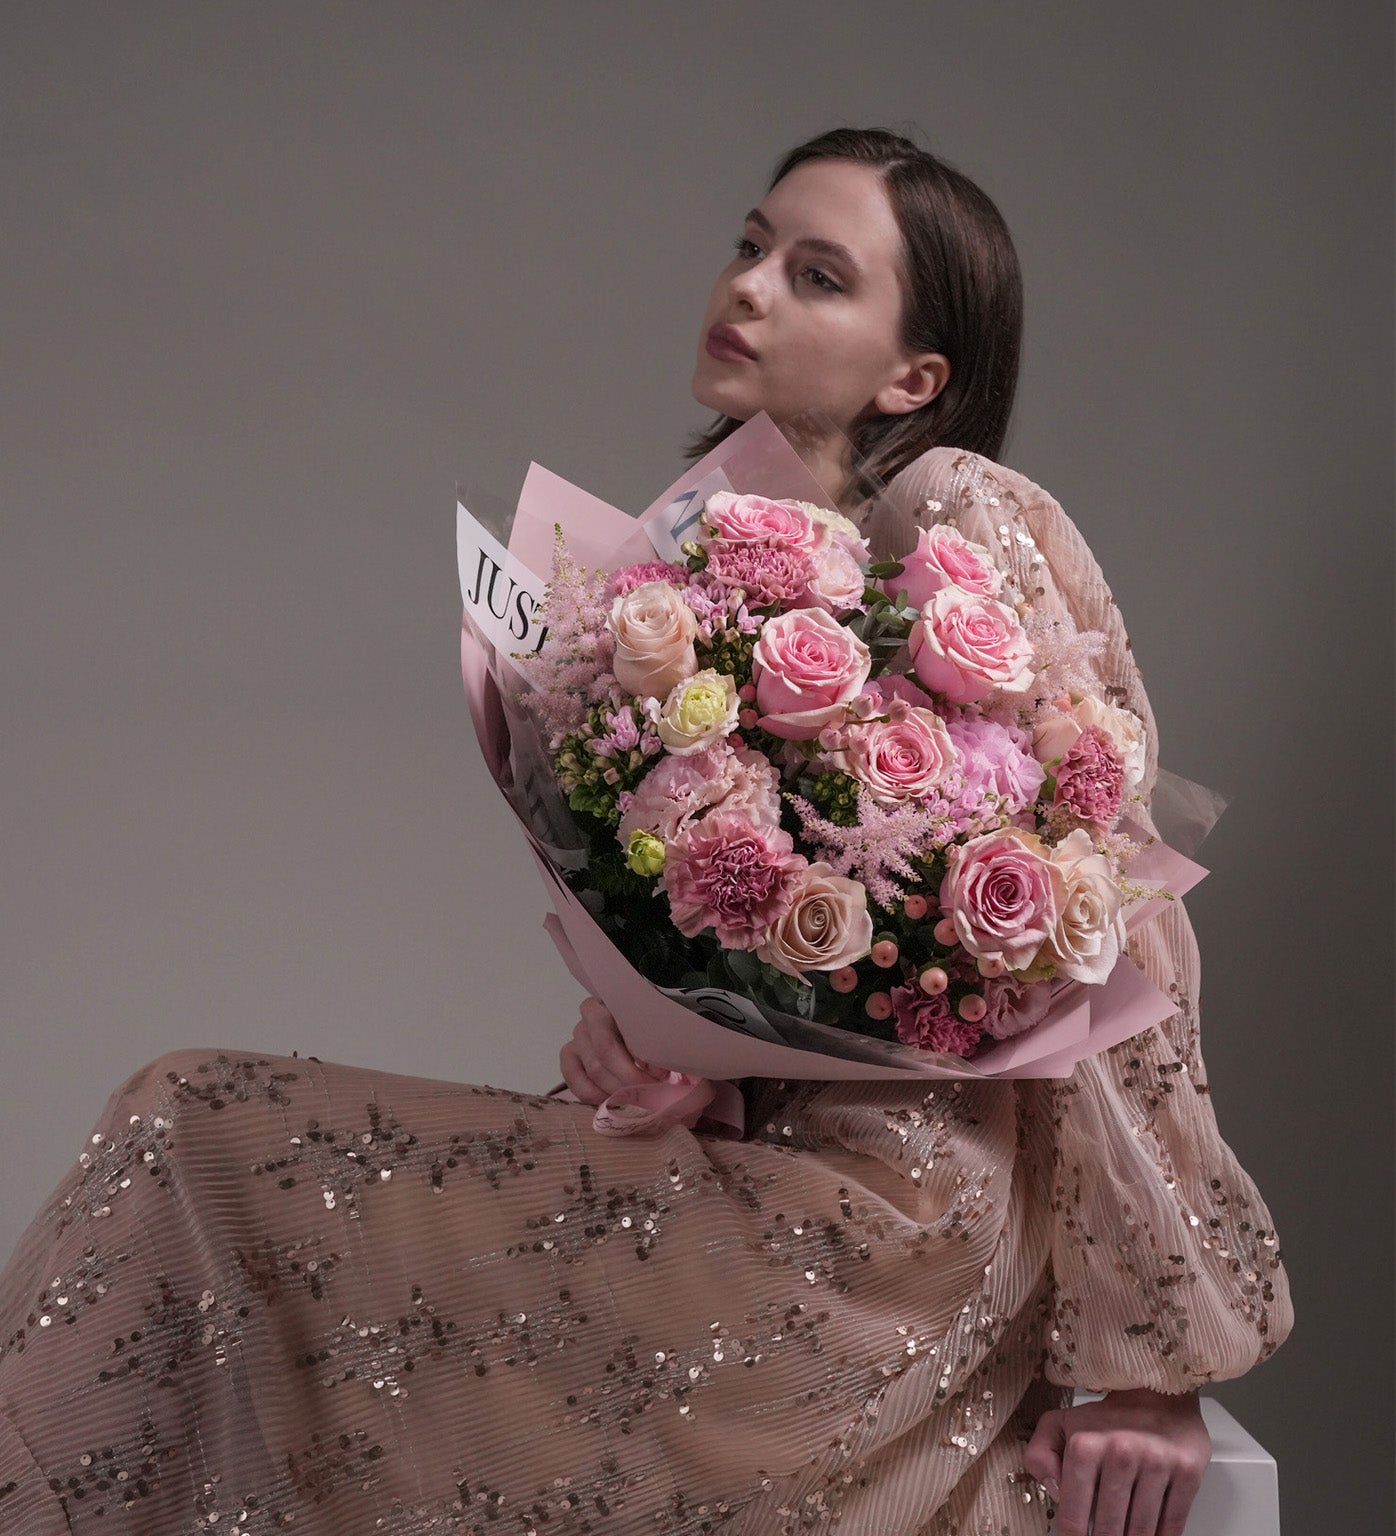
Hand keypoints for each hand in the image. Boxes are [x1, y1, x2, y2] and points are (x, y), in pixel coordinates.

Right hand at [560, 997, 667, 1105]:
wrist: (627, 1036)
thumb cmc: (644, 1035)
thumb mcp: (656, 1033)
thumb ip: (658, 1047)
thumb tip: (659, 1071)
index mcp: (618, 1001)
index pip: (626, 1027)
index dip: (643, 1055)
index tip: (660, 1074)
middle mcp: (593, 1014)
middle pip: (606, 1051)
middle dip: (630, 1077)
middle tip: (649, 1090)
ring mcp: (579, 1034)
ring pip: (594, 1068)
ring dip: (616, 1089)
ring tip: (635, 1096)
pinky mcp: (568, 1053)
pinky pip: (575, 1078)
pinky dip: (593, 1094)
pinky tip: (609, 1099)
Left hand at [1023, 1387, 1210, 1535]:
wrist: (1157, 1391)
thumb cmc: (1107, 1416)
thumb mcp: (1059, 1424)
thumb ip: (1040, 1454)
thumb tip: (1053, 1490)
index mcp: (1085, 1445)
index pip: (1074, 1512)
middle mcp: (1121, 1454)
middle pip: (1109, 1528)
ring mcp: (1157, 1464)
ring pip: (1141, 1530)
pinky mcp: (1187, 1473)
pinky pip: (1173, 1523)